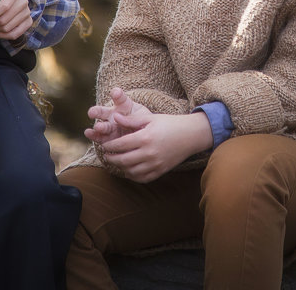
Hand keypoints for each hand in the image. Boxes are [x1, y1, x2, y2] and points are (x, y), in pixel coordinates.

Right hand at [84, 87, 150, 145]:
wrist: (142, 137)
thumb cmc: (142, 123)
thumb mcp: (143, 117)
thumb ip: (137, 117)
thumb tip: (135, 120)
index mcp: (123, 105)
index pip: (120, 98)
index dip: (118, 94)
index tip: (116, 93)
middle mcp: (112, 115)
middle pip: (103, 111)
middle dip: (97, 111)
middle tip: (92, 112)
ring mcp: (108, 126)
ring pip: (101, 125)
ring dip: (98, 126)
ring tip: (97, 127)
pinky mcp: (106, 138)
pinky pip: (99, 136)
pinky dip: (93, 135)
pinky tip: (87, 133)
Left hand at [89, 89, 213, 182]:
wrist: (191, 135)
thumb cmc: (170, 123)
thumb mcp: (150, 118)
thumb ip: (131, 120)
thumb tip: (115, 117)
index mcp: (146, 137)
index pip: (121, 145)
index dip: (109, 146)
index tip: (104, 145)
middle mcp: (149, 153)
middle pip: (123, 160)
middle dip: (111, 158)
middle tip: (107, 155)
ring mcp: (155, 164)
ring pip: (131, 171)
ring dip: (121, 168)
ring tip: (117, 161)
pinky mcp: (160, 171)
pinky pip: (142, 178)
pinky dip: (132, 176)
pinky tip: (129, 169)